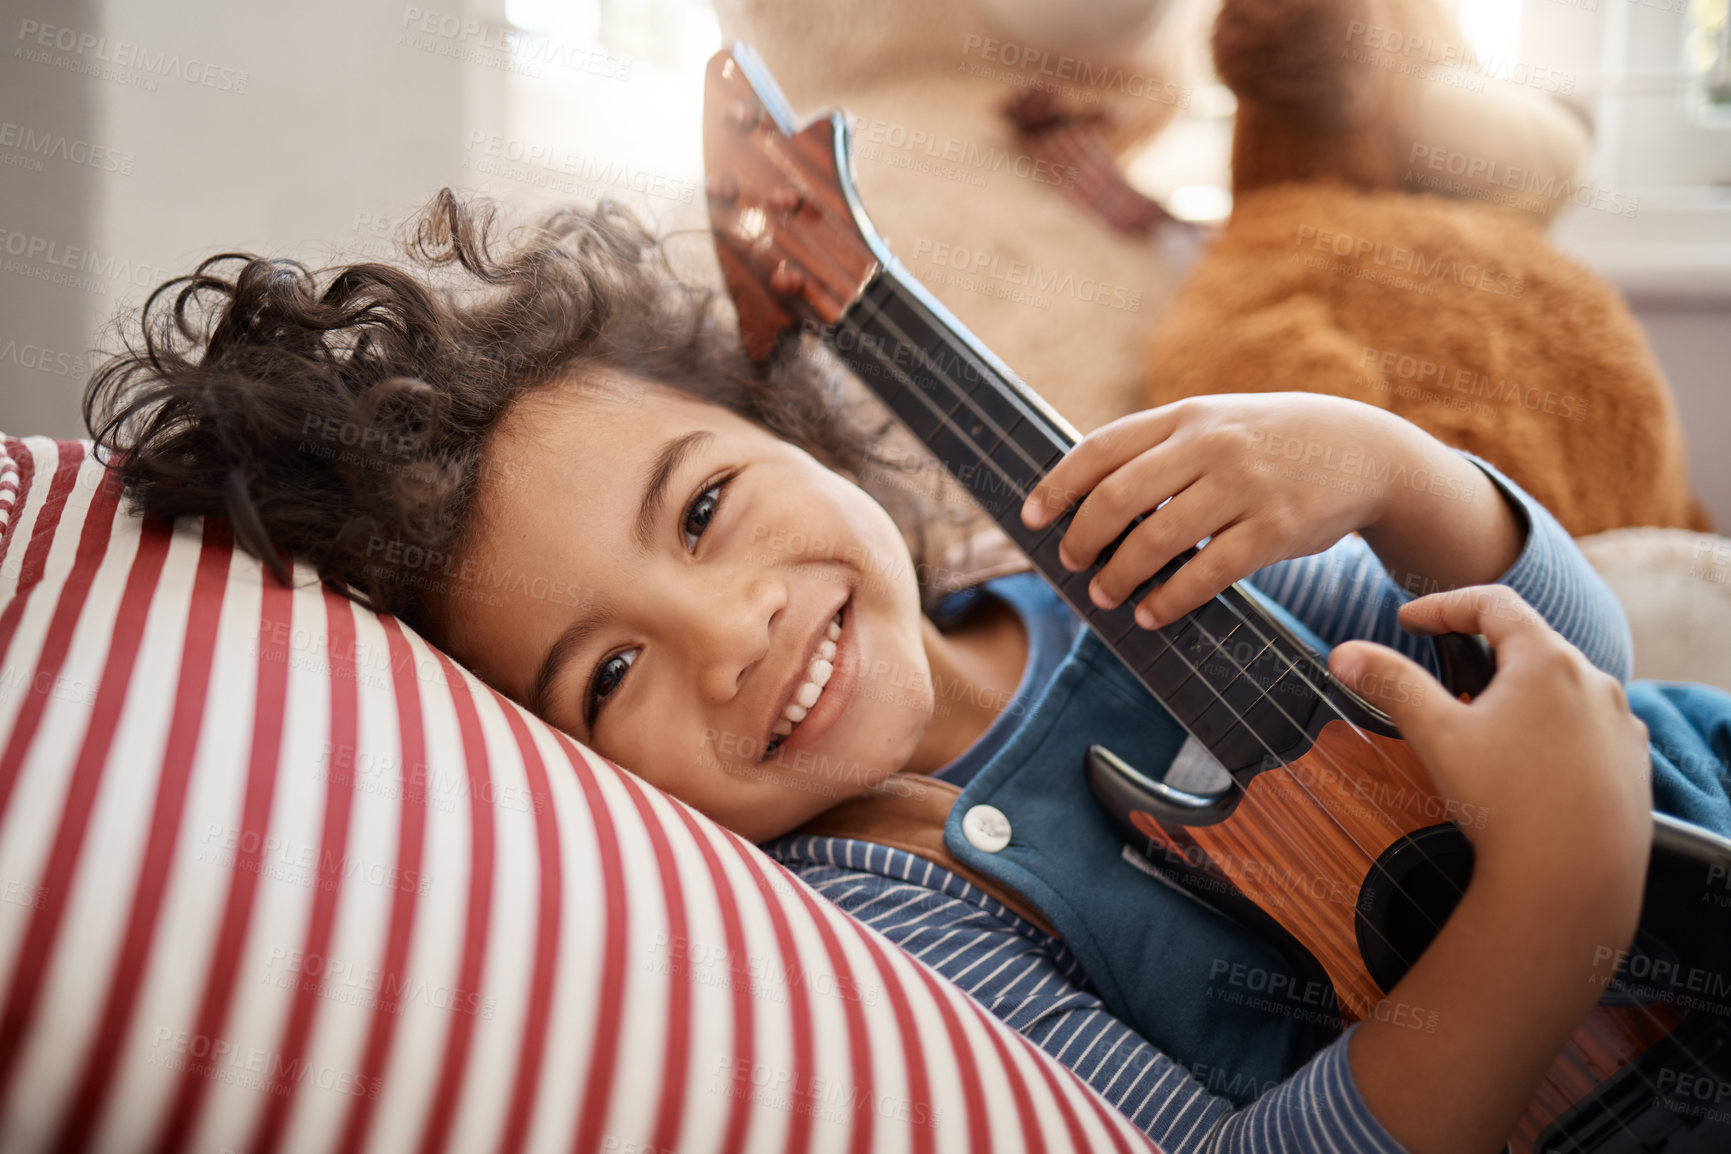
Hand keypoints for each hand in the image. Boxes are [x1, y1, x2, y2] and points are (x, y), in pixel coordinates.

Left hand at [1019, 393, 1401, 628]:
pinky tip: (1151, 615)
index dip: (1057, 485)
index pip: (1101, 448)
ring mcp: (1244, 486)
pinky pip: (1208, 572)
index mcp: (1185, 417)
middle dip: (1082, 537)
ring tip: (1105, 597)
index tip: (1029, 517)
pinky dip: (1170, 599)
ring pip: (1158, 539)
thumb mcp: (1216, 423)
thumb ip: (1161, 449)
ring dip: (1120, 576)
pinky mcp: (1275, 528)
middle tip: (1071, 564)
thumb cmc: (1271, 444)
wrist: (1363, 451)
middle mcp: (1210, 445)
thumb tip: (1087, 495)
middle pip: (1118, 496)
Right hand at [1328, 585, 1650, 897]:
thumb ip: (1391, 684)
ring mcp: (1620, 723)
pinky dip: (1554, 730)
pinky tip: (1528, 765)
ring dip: (1520, 692)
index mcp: (1547, 661)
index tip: (1409, 622)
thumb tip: (1345, 654)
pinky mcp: (1632, 762)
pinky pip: (1588, 726)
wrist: (1571, 882)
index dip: (1443, 605)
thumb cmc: (1506, 804)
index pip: (1493, 602)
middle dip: (1481, 651)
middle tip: (1443, 675)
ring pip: (1562, 687)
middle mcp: (1595, 682)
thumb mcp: (1436, 734)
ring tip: (1485, 725)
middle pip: (1530, 643)